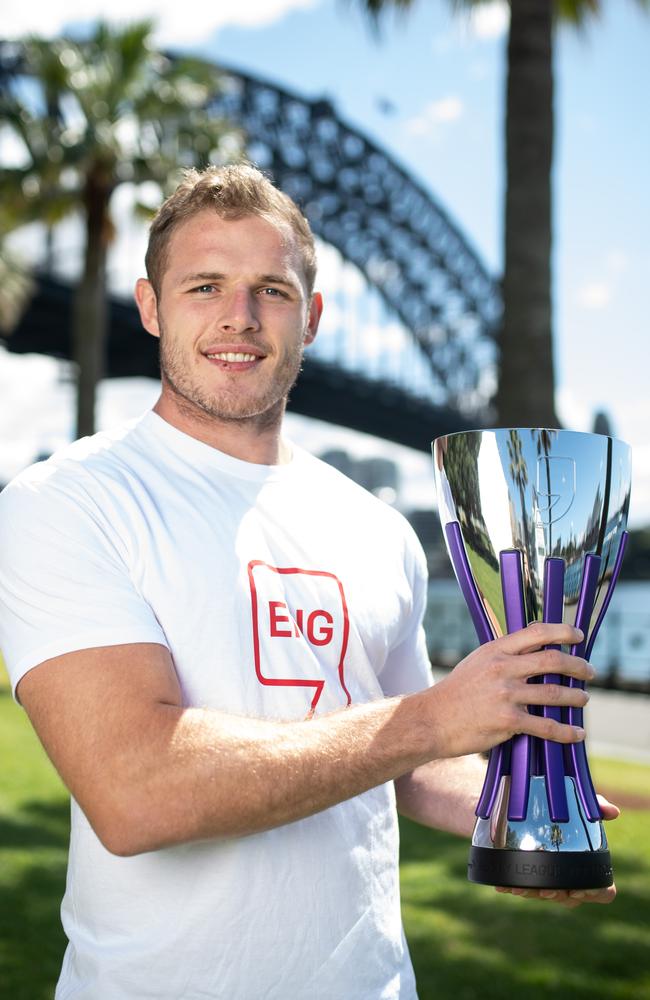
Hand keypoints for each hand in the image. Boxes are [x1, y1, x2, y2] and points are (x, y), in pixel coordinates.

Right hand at [427, 622, 593, 757]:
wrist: (431, 720)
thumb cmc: (455, 693)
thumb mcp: (476, 662)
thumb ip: (502, 656)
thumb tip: (531, 650)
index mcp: (495, 650)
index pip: (537, 633)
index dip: (563, 632)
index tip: (578, 636)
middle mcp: (502, 668)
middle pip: (552, 661)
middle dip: (577, 666)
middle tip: (589, 672)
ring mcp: (506, 695)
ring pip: (554, 693)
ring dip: (575, 697)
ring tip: (584, 699)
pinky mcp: (508, 721)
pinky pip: (546, 726)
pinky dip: (565, 731)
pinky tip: (576, 734)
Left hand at [495, 795, 619, 907]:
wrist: (525, 800)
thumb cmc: (561, 806)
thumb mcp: (578, 802)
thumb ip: (596, 805)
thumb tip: (613, 812)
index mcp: (589, 866)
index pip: (603, 890)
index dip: (594, 893)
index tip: (578, 889)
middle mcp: (571, 878)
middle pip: (570, 899)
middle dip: (559, 896)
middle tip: (547, 889)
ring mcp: (549, 880)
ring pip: (545, 895)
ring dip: (534, 894)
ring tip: (522, 888)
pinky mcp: (527, 875)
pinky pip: (521, 887)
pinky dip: (511, 887)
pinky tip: (503, 885)